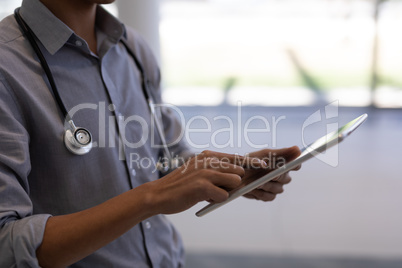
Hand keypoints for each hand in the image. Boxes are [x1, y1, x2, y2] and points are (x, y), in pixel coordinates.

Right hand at [145, 150, 266, 214]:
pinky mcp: (202, 186)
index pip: (236, 158)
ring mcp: (205, 172)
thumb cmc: (180, 186)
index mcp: (207, 156)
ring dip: (225, 191)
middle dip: (235, 183)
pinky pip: (224, 196)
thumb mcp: (198, 172)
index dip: (251, 163)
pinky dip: (217, 200)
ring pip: (234, 182)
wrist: (159, 194)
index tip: (265, 166)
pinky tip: (203, 199)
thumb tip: (237, 176)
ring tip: (208, 193)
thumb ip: (215, 170)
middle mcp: (208, 161)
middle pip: (238, 171)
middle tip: (222, 189)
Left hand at [241, 146, 300, 200]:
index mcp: (283, 164)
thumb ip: (282, 152)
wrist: (236, 173)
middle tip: (271, 175)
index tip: (290, 165)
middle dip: (278, 176)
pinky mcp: (268, 196)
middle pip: (287, 179)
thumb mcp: (265, 154)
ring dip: (267, 185)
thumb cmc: (251, 161)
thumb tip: (298, 149)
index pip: (296, 165)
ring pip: (278, 189)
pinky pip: (269, 196)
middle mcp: (281, 176)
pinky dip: (261, 192)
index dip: (295, 165)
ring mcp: (275, 187)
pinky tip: (254, 188)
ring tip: (257, 182)